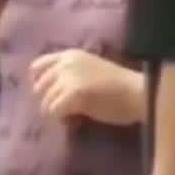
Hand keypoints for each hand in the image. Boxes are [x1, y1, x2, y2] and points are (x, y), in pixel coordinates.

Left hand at [29, 49, 144, 125]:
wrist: (137, 92)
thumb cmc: (118, 85)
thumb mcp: (89, 70)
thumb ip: (69, 74)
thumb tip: (46, 91)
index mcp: (71, 54)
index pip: (37, 66)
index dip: (39, 83)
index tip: (50, 94)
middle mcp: (67, 62)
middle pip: (39, 88)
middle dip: (48, 101)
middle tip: (65, 108)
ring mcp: (69, 77)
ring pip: (45, 102)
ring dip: (56, 112)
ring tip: (73, 114)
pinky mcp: (73, 94)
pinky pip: (53, 112)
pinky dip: (62, 120)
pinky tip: (75, 118)